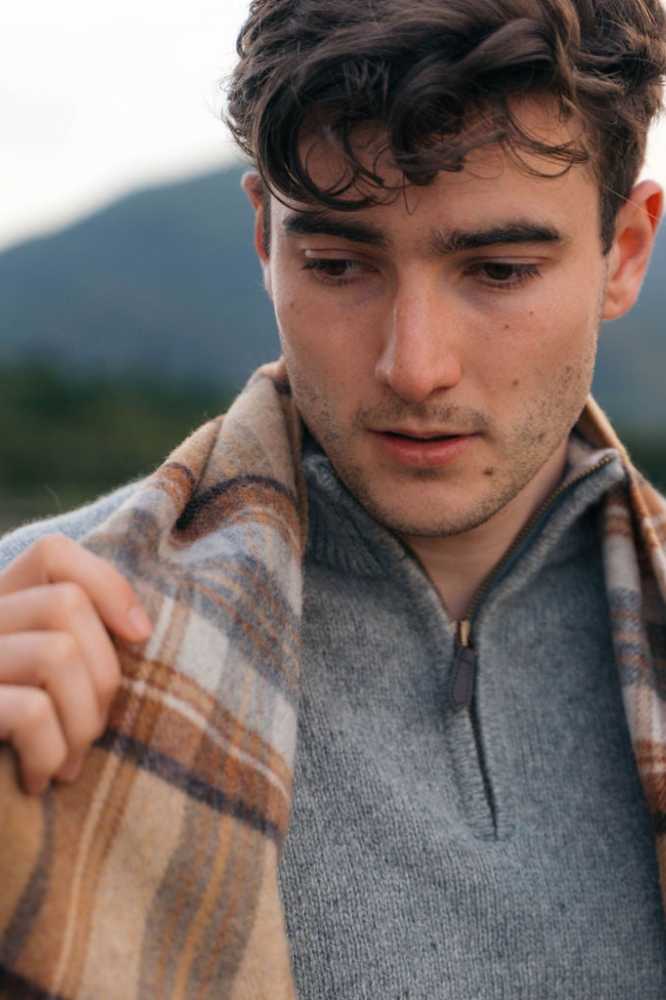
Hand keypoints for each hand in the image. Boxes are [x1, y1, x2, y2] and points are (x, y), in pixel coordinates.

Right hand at [0, 534, 151, 795]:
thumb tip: (139, 631)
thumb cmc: (10, 753)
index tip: (141, 636)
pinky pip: (29, 711)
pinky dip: (51, 751)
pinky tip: (40, 780)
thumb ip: (72, 646)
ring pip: (57, 653)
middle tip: (94, 732)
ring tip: (71, 764)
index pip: (52, 554)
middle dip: (104, 675)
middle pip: (67, 605)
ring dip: (82, 721)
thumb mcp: (44, 687)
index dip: (107, 583)